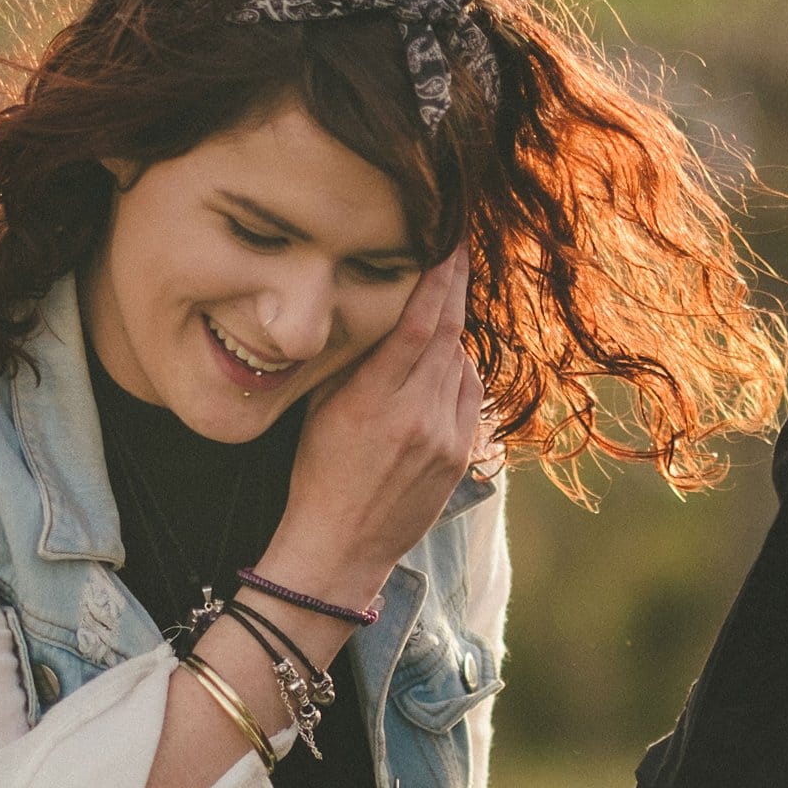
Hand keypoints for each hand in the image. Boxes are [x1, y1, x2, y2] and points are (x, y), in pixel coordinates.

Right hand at [262, 252, 482, 609]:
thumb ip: (352, 362)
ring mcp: (443, 438)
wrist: (341, 547)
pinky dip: (460, 369)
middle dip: (454, 284)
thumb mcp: (320, 410)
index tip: (444, 240)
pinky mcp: (460, 456)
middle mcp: (413, 417)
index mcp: (370, 402)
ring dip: (455, 326)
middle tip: (460, 241)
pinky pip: (470, 395)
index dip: (435, 278)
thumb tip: (380, 308)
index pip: (414, 325)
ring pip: (460, 361)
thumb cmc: (317, 473)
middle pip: (446, 334)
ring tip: (448, 292)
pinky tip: (447, 356)